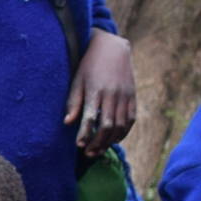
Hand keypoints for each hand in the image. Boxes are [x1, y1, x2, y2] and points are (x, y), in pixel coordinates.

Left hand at [67, 31, 135, 155]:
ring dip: (110, 141)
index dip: (85, 134)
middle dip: (98, 142)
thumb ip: (73, 102)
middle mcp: (112, 94)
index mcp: (95, 90)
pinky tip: (114, 140)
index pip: (91, 118)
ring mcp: (125, 95)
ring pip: (120, 125)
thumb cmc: (89, 65)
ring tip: (99, 150)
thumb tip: (67, 123)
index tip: (79, 145)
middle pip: (107, 126)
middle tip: (88, 153)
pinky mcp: (132, 96)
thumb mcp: (77, 80)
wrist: (112, 47)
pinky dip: (124, 132)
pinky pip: (131, 119)